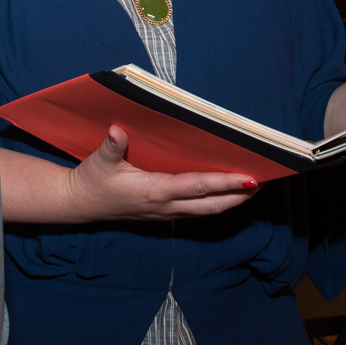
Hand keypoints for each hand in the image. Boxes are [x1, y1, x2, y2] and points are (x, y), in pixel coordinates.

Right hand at [61, 125, 256, 220]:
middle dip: (239, 196)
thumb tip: (118, 130)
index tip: (249, 178)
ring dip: (232, 201)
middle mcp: (165, 206)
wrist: (79, 205)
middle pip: (212, 206)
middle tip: (265, 181)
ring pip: (208, 211)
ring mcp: (165, 213)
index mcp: (154, 191)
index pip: (197, 187)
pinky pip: (197, 211)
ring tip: (253, 187)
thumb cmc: (92, 181)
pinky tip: (227, 194)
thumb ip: (111, 146)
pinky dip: (217, 203)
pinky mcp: (164, 214)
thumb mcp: (98, 162)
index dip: (224, 183)